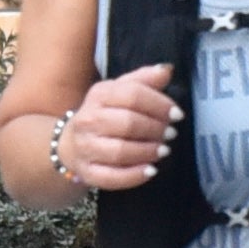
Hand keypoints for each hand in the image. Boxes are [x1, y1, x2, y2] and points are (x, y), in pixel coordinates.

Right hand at [56, 66, 176, 190]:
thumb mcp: (119, 91)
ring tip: (163, 150)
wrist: (71, 143)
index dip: (159, 105)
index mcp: (99, 95)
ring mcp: (86, 147)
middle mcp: (89, 120)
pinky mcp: (88, 172)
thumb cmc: (104, 114)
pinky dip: (134, 175)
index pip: (132, 95)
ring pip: (121, 151)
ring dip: (148, 151)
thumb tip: (166, 70)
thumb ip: (143, 80)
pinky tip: (151, 171)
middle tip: (171, 133)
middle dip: (155, 129)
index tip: (177, 114)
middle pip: (128, 123)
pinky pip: (112, 177)